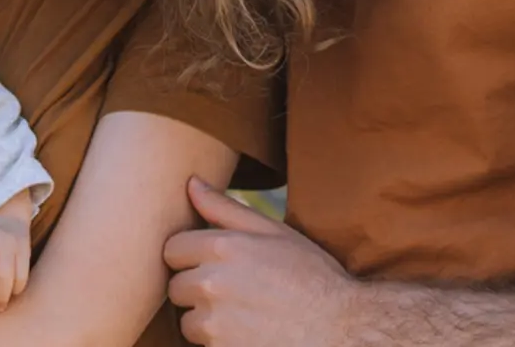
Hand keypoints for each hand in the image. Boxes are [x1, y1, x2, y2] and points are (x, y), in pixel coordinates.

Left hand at [164, 177, 356, 346]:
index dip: (189, 256)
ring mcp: (214, 323)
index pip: (171, 249)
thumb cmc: (312, 277)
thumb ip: (225, 209)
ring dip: (207, 320)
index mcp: (222, 248)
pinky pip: (203, 346)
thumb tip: (191, 183)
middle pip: (176, 287)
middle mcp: (212, 284)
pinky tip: (248, 334)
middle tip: (233, 292)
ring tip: (243, 315)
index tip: (211, 264)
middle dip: (196, 289)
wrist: (342, 329)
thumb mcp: (274, 232)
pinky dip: (219, 343)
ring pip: (188, 321)